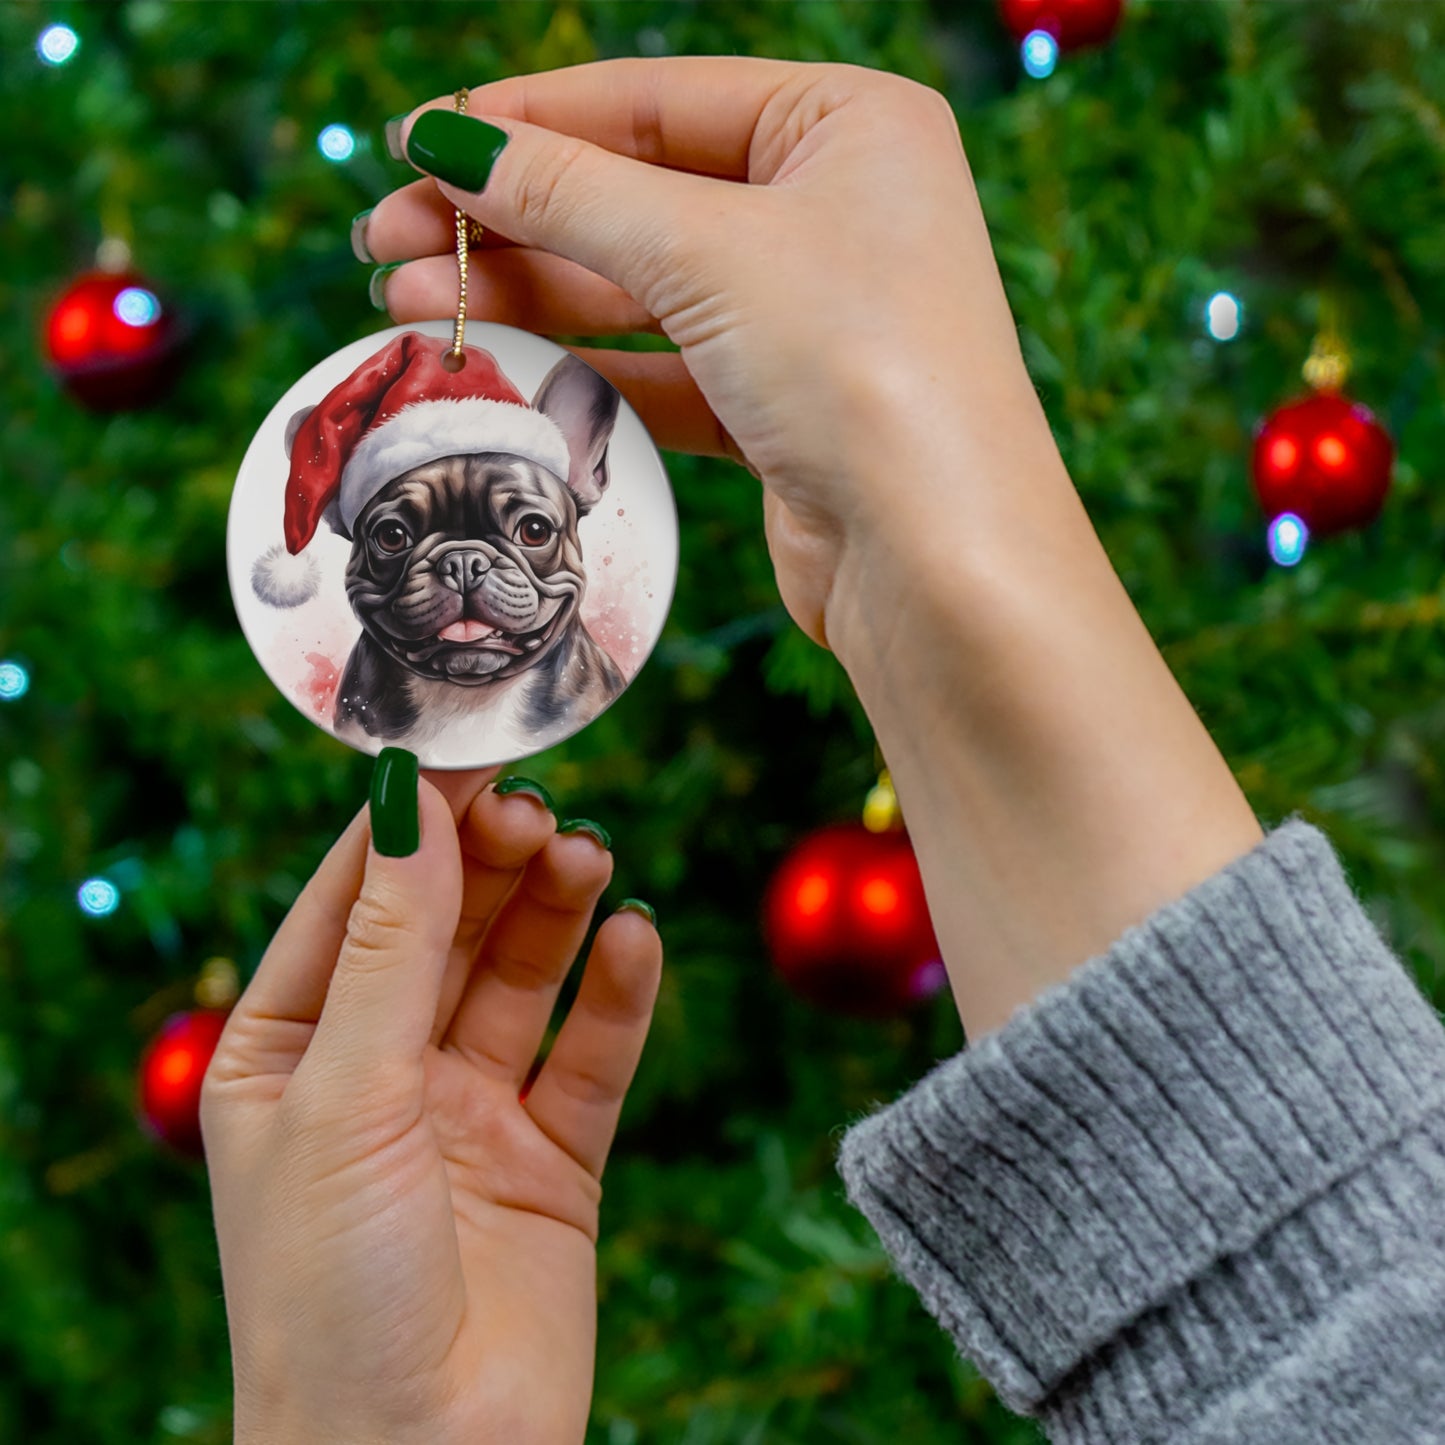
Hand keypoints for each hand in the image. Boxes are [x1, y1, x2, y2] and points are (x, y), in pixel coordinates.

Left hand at [201, 767, 661, 1444]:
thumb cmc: (330, 1293)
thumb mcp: (345, 1095)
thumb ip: (390, 946)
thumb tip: (407, 799)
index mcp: (289, 1052)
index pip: (352, 903)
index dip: (410, 826)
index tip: (469, 751)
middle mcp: (380, 1073)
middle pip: (446, 928)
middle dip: (491, 863)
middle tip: (541, 809)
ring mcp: (469, 1114)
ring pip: (522, 978)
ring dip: (556, 911)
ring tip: (590, 858)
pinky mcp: (552, 1159)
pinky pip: (591, 1055)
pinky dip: (617, 994)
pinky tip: (635, 938)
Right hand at [361, 57, 1051, 651]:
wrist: (938, 560)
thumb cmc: (860, 369)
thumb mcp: (706, 250)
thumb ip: (570, 192)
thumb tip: (449, 141)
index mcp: (847, 124)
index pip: (654, 100)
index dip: (526, 120)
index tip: (415, 142)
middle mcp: (834, 209)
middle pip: (636, 194)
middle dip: (508, 218)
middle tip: (385, 240)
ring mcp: (809, 313)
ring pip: (640, 287)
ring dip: (526, 294)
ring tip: (406, 304)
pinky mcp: (783, 407)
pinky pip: (663, 369)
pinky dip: (583, 368)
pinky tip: (497, 364)